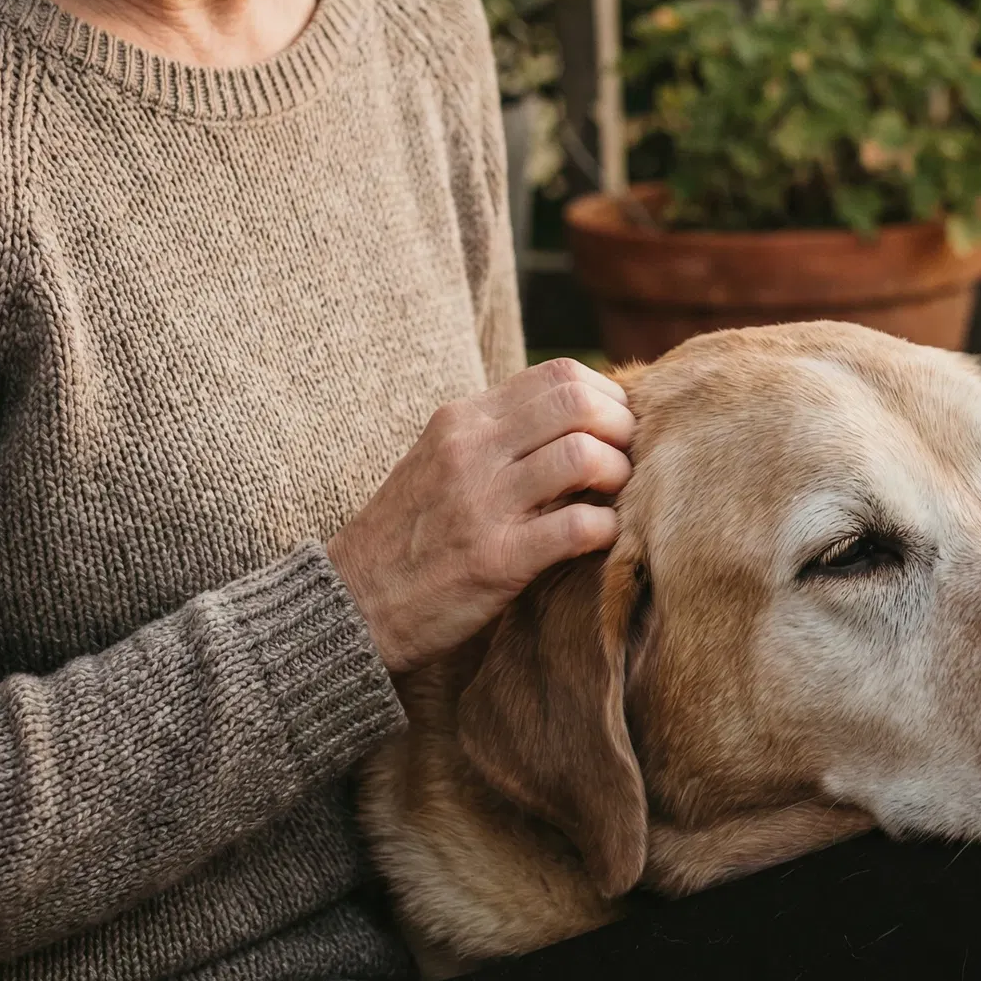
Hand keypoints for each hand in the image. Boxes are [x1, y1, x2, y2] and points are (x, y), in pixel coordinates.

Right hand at [326, 358, 633, 672]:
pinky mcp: (495, 559)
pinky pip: (579, 525)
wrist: (351, 607)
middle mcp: (471, 451)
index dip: (606, 396)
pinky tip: (602, 539)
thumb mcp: (445, 463)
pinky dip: (608, 529)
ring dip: (619, 476)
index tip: (616, 428)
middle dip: (622, 427)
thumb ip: (504, 437)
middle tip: (628, 461)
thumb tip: (585, 419)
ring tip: (615, 499)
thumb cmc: (412, 536)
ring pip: (585, 455)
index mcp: (462, 420)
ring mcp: (482, 504)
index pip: (558, 374)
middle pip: (579, 402)